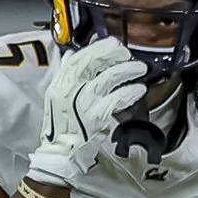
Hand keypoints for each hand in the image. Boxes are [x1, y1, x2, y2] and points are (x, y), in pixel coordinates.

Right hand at [25, 37, 155, 188]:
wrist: (60, 154)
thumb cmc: (62, 126)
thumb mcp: (57, 97)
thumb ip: (66, 75)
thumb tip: (73, 54)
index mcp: (60, 83)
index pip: (79, 57)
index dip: (98, 48)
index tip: (112, 44)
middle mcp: (68, 90)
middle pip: (93, 63)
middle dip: (113, 55)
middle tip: (127, 54)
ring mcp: (81, 103)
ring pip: (107, 79)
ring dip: (127, 71)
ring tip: (139, 69)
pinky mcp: (94, 117)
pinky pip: (116, 100)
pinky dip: (129, 93)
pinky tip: (138, 90)